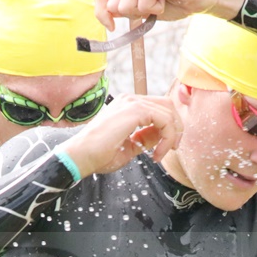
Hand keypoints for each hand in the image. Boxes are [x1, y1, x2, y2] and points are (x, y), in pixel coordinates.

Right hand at [57, 94, 182, 176]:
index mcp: (127, 106)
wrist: (80, 157)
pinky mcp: (134, 110)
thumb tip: (161, 137)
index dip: (169, 128)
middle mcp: (130, 100)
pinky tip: (156, 154)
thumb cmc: (99, 155)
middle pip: (168, 105)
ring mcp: (132, 102)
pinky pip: (164, 120)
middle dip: (176, 128)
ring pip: (168, 112)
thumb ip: (146, 138)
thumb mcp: (129, 146)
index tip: (164, 149)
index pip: (159, 108)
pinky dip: (167, 138)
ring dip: (172, 135)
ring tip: (161, 154)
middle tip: (172, 149)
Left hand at [93, 0, 245, 28]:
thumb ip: (123, 7)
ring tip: (160, 0)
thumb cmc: (174, 1)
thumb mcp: (143, 8)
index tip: (109, 24)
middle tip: (151, 4)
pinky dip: (152, 6)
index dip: (100, 10)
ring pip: (125, 2)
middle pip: (113, 2)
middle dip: (131, 11)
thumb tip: (107, 12)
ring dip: (144, 9)